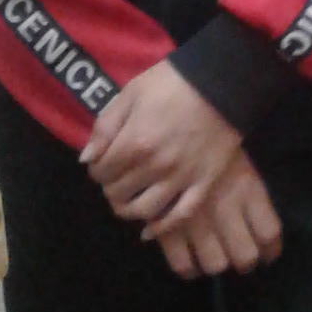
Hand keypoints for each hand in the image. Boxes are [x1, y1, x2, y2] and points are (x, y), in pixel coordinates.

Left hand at [81, 59, 240, 226]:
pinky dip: (161, 227)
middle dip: (110, 187)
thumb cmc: (173, 81)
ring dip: (128, 210)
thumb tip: (87, 159)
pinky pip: (180, 215)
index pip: (101, 171)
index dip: (96, 168)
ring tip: (128, 200)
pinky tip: (149, 230)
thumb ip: (106, 126)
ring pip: (144, 210)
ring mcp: (181, 178)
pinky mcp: (204, 183)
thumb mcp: (132, 92)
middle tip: (115, 178)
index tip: (102, 162)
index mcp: (135, 142)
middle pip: (119, 192)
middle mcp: (155, 166)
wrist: (223, 81)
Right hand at [153, 151, 283, 278]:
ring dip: (216, 265)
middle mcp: (226, 207)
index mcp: (247, 188)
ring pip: (215, 264)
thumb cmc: (211, 139)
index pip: (269, 233)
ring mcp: (196, 219)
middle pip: (245, 256)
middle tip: (239, 258)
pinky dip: (188, 268)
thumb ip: (251, 198)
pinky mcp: (168, 226)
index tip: (266, 254)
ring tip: (213, 258)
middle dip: (244, 261)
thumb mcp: (241, 163)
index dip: (270, 250)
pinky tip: (191, 261)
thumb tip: (260, 236)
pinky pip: (183, 264)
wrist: (171, 123)